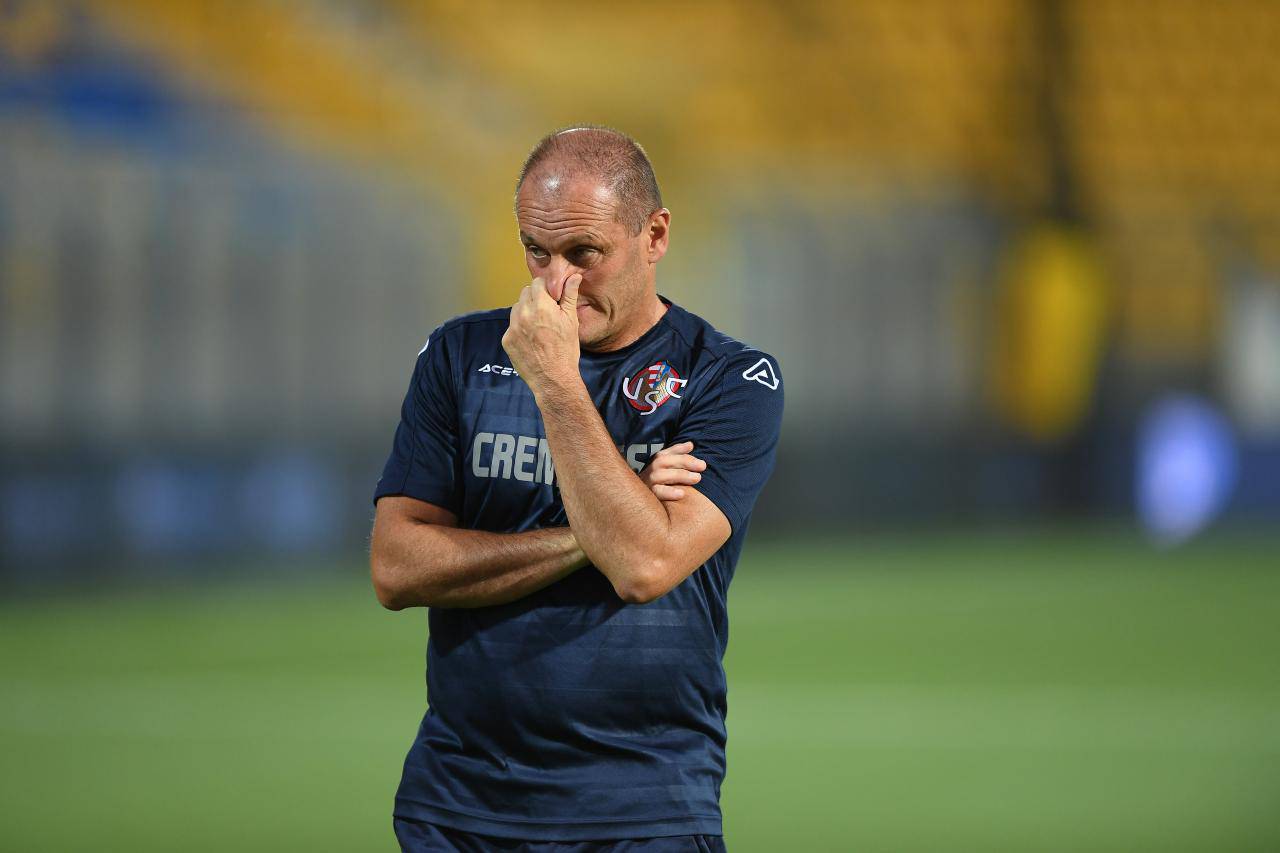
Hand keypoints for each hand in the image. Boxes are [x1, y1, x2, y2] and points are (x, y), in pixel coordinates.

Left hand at [502, 274, 582, 395]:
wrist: (553, 379)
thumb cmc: (566, 350)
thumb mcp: (571, 321)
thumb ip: (569, 296)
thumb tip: (573, 276)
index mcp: (540, 306)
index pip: (537, 283)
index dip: (546, 289)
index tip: (552, 298)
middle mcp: (523, 314)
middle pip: (525, 293)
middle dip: (535, 299)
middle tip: (547, 313)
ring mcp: (512, 328)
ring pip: (517, 308)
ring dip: (526, 312)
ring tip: (539, 327)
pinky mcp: (507, 340)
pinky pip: (512, 326)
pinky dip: (520, 329)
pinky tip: (532, 340)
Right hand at [638, 441, 706, 500]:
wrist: (641, 497)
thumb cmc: (662, 480)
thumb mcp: (668, 465)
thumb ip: (678, 454)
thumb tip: (690, 445)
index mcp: (658, 460)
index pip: (669, 452)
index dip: (682, 450)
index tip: (695, 450)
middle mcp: (652, 469)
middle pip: (665, 461)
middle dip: (685, 462)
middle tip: (702, 466)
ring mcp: (649, 481)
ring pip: (661, 475)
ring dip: (680, 475)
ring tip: (697, 478)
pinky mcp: (650, 495)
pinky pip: (658, 493)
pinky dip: (669, 493)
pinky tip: (682, 494)